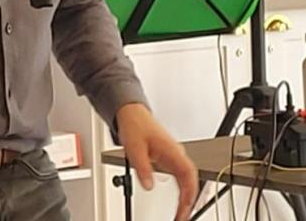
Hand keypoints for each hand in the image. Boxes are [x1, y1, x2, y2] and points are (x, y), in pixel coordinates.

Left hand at [116, 103, 197, 220]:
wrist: (132, 113)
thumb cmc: (135, 125)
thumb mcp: (135, 148)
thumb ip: (143, 168)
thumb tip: (149, 186)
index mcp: (172, 150)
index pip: (188, 174)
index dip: (190, 193)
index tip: (186, 207)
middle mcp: (176, 153)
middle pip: (191, 180)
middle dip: (189, 200)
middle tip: (182, 216)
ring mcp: (173, 155)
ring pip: (186, 179)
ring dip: (186, 196)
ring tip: (181, 213)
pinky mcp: (168, 157)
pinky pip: (180, 176)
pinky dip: (181, 189)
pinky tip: (179, 199)